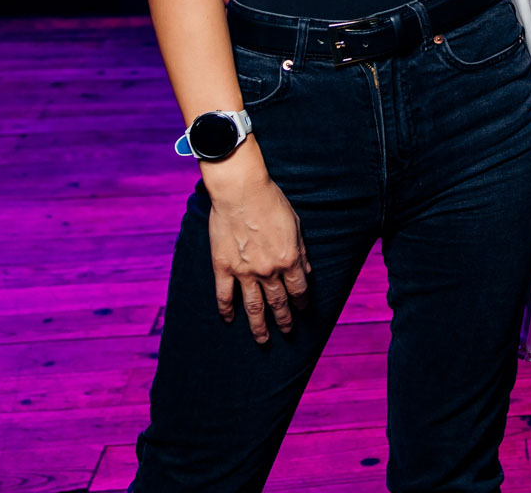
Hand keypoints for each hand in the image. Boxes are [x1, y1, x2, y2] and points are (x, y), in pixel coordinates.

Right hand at [204, 163, 310, 342]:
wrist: (240, 191)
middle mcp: (268, 270)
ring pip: (253, 307)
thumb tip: (307, 273)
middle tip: (288, 331)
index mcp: (288, 259)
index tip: (303, 310)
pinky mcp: (223, 267)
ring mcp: (244, 272)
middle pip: (278, 303)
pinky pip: (224, 296)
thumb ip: (301, 252)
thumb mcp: (295, 225)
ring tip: (263, 340)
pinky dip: (227, 310)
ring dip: (259, 326)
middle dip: (285, 319)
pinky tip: (230, 320)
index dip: (302, 303)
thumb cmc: (271, 202)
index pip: (299, 290)